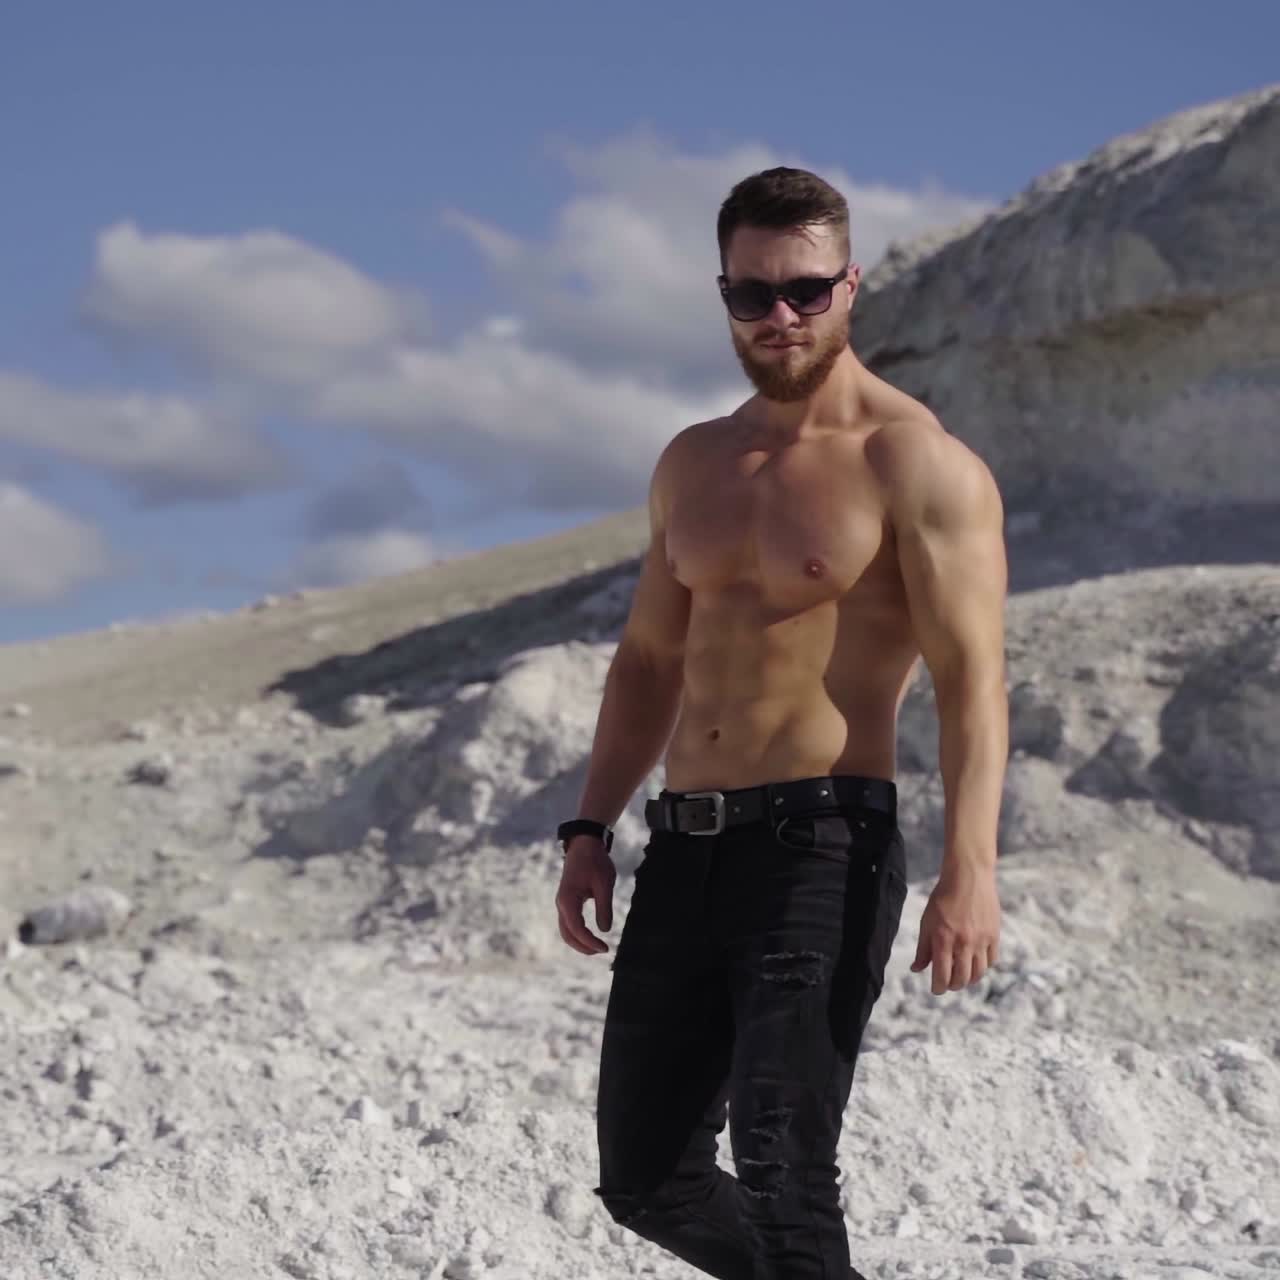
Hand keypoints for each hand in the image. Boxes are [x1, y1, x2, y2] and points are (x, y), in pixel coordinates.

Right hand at [555, 837, 615, 955]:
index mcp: (568, 900)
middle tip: (603, 951)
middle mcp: (561, 903)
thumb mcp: (604, 884)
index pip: (577, 929)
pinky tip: (591, 936)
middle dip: (583, 947)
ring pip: (566, 930)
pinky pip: (569, 923)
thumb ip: (604, 907)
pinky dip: (578, 933)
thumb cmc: (595, 861)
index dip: (590, 942)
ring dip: (580, 942)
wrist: (584, 844)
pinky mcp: (567, 900)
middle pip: (567, 934)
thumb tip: (605, 930)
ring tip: (598, 947)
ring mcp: (562, 902)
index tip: (606, 948)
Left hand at [910, 862, 1000, 994]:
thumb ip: (923, 948)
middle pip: (961, 979)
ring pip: (978, 973)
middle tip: (948, 983)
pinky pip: (991, 961)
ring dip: (969, 979)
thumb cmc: (943, 897)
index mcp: (943, 939)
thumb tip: (916, 969)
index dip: (938, 988)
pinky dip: (983, 966)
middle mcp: (963, 942)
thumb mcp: (927, 921)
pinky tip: (975, 962)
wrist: (968, 876)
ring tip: (962, 976)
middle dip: (953, 986)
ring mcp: (981, 940)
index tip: (936, 989)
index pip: (942, 976)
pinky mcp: (994, 935)